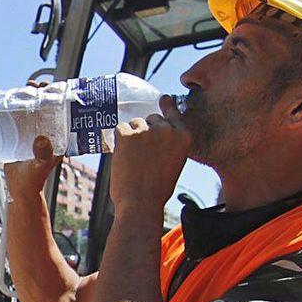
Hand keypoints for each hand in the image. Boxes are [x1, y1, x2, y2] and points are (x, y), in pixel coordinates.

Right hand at [4, 79, 60, 199]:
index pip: (61, 112)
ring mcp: (33, 134)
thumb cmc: (33, 180)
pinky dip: (16, 109)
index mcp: (58, 138)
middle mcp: (47, 133)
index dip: (59, 98)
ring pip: (32, 111)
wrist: (19, 190)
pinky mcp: (20, 137)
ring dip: (29, 99)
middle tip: (35, 85)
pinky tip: (10, 102)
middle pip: (47, 108)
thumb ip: (43, 154)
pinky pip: (19, 119)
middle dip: (42, 94)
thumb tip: (41, 139)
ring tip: (23, 88)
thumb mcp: (40, 166)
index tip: (53, 87)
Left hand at [109, 95, 189, 212]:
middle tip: (141, 154)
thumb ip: (169, 145)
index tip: (163, 99)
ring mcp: (147, 131)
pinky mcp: (128, 134)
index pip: (174, 114)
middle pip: (152, 119)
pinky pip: (120, 129)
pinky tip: (122, 157)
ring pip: (135, 124)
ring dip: (131, 136)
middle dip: (145, 132)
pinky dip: (118, 141)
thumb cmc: (156, 189)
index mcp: (183, 136)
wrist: (141, 202)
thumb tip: (155, 132)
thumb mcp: (173, 163)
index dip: (167, 106)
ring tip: (132, 159)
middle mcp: (167, 129)